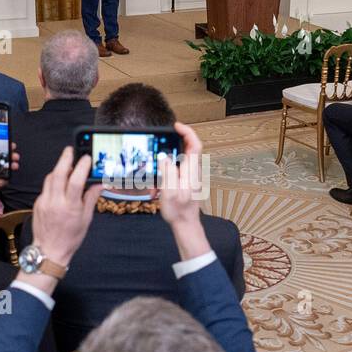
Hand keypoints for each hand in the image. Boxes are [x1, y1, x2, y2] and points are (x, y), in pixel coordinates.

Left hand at [28, 148, 101, 267]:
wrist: (49, 250)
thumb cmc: (70, 238)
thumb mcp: (86, 219)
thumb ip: (91, 198)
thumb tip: (99, 184)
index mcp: (70, 207)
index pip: (75, 181)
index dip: (81, 166)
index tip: (87, 158)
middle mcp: (55, 202)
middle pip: (58, 174)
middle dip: (65, 158)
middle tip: (71, 149)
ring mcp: (44, 202)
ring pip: (50, 178)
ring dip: (58, 167)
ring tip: (67, 162)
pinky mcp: (38, 203)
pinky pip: (46, 187)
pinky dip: (53, 180)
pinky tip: (60, 181)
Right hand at [159, 123, 213, 259]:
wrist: (186, 225)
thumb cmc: (178, 211)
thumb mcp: (169, 192)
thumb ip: (168, 172)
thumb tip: (164, 157)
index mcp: (191, 171)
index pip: (194, 145)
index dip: (187, 132)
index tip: (176, 126)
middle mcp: (193, 171)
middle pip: (188, 148)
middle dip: (174, 143)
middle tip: (160, 143)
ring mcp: (190, 176)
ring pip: (180, 159)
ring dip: (168, 160)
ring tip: (157, 170)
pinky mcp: (186, 181)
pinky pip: (176, 169)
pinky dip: (166, 170)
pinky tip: (158, 182)